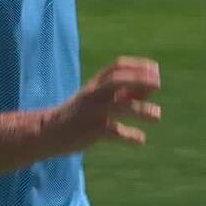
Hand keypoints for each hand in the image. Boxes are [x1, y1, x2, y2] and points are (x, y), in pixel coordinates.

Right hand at [45, 56, 161, 151]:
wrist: (48, 132)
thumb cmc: (79, 114)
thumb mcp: (98, 99)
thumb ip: (122, 93)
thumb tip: (150, 89)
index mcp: (95, 84)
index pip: (117, 67)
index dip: (137, 66)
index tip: (155, 69)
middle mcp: (93, 94)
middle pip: (116, 80)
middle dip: (138, 79)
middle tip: (158, 84)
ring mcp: (91, 112)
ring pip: (118, 106)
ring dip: (140, 109)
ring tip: (157, 114)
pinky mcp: (90, 131)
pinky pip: (113, 131)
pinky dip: (129, 135)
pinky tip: (140, 140)